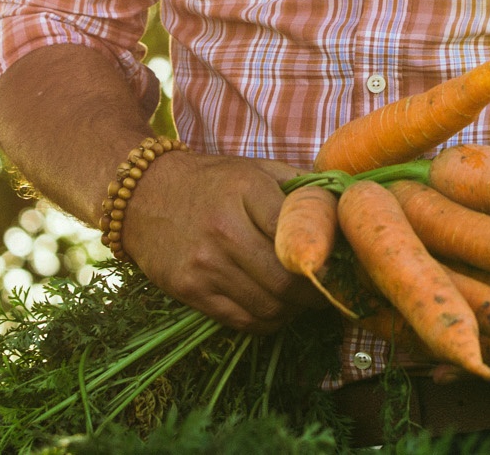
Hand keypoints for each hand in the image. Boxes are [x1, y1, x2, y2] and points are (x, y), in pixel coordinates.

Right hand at [121, 151, 324, 332]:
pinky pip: (242, 321)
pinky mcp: (189, 290)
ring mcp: (204, 263)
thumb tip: (347, 205)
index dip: (327, 258)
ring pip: (269, 307)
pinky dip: (267, 321)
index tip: (341, 267)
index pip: (299, 237)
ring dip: (293, 310)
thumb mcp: (255, 168)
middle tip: (328, 292)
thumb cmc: (211, 181)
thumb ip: (300, 185)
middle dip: (315, 293)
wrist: (142, 195)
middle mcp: (224, 229)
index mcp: (246, 190)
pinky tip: (274, 307)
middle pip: (288, 281)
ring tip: (301, 300)